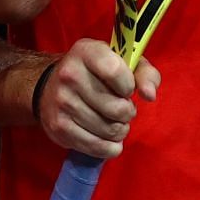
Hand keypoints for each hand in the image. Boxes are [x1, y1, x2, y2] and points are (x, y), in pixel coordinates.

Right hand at [36, 38, 160, 158]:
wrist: (50, 85)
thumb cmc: (95, 73)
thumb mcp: (122, 62)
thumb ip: (145, 73)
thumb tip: (149, 95)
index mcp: (86, 52)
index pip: (114, 72)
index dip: (128, 86)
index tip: (126, 89)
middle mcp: (70, 75)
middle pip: (116, 109)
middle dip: (127, 113)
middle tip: (122, 108)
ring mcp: (62, 103)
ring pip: (109, 130)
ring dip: (119, 130)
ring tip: (113, 121)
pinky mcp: (59, 127)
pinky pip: (97, 147)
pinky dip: (110, 147)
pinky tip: (108, 138)